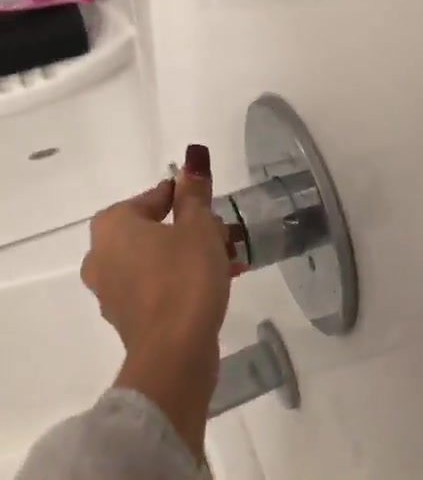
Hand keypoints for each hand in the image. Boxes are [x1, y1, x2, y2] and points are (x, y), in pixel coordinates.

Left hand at [81, 145, 232, 459]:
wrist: (175, 355)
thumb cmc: (185, 278)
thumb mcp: (199, 227)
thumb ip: (194, 194)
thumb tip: (192, 160)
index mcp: (112, 225)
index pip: (153, 198)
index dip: (185, 199)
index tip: (211, 206)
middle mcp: (101, 255)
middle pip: (152, 230)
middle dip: (189, 230)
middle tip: (223, 235)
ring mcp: (110, 291)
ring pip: (155, 261)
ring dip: (188, 257)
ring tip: (228, 261)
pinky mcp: (127, 320)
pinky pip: (156, 288)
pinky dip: (180, 282)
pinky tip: (215, 286)